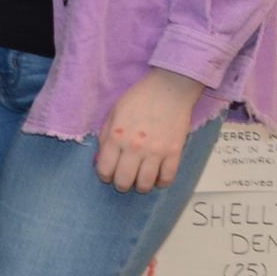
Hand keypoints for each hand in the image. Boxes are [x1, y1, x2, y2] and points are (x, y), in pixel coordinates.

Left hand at [94, 67, 204, 193]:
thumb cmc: (139, 98)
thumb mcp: (113, 113)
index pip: (105, 169)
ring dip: (141, 187)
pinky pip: (168, 178)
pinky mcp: (174, 152)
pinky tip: (158, 179)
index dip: (105, 176)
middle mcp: (134, 147)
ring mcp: (156, 151)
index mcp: (116, 136)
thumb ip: (105, 137)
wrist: (170, 89)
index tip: (108, 174)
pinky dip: (161, 183)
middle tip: (124, 180)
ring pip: (146, 184)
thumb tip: (102, 160)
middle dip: (121, 185)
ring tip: (140, 182)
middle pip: (124, 181)